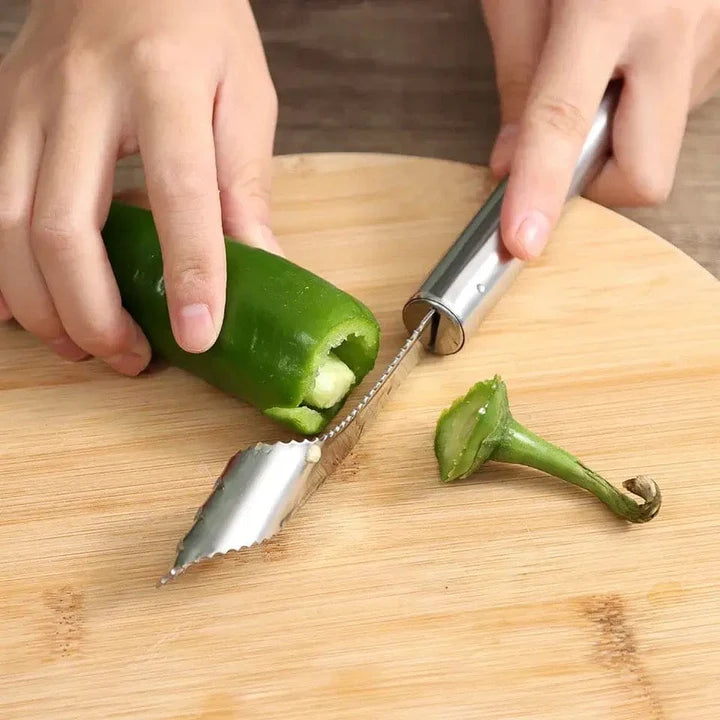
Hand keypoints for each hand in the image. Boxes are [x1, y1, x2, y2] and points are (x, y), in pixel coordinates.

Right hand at [0, 0, 278, 373]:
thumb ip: (246, 183)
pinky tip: (29, 308)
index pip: (178, 195)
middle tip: (131, 357)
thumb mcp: (245, 96)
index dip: (189, 274)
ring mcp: (26, 104)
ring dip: (42, 306)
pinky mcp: (0, 114)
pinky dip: (1, 272)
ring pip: (6, 227)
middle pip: (61, 227)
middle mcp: (81, 95)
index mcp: (164, 83)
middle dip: (91, 312)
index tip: (198, 336)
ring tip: (87, 345)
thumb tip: (262, 266)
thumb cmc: (198, 24)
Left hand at [481, 0, 719, 259]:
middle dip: (597, 184)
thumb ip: (518, 72)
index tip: (523, 243)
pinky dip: (640, 106)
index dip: (541, 189)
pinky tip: (631, 54)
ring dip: (618, 136)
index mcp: (613, 3)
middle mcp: (677, 28)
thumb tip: (510, 160)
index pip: (565, 121)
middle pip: (644, 175)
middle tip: (566, 145)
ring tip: (600, 64)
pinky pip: (676, 112)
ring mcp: (715, 42)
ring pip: (660, 145)